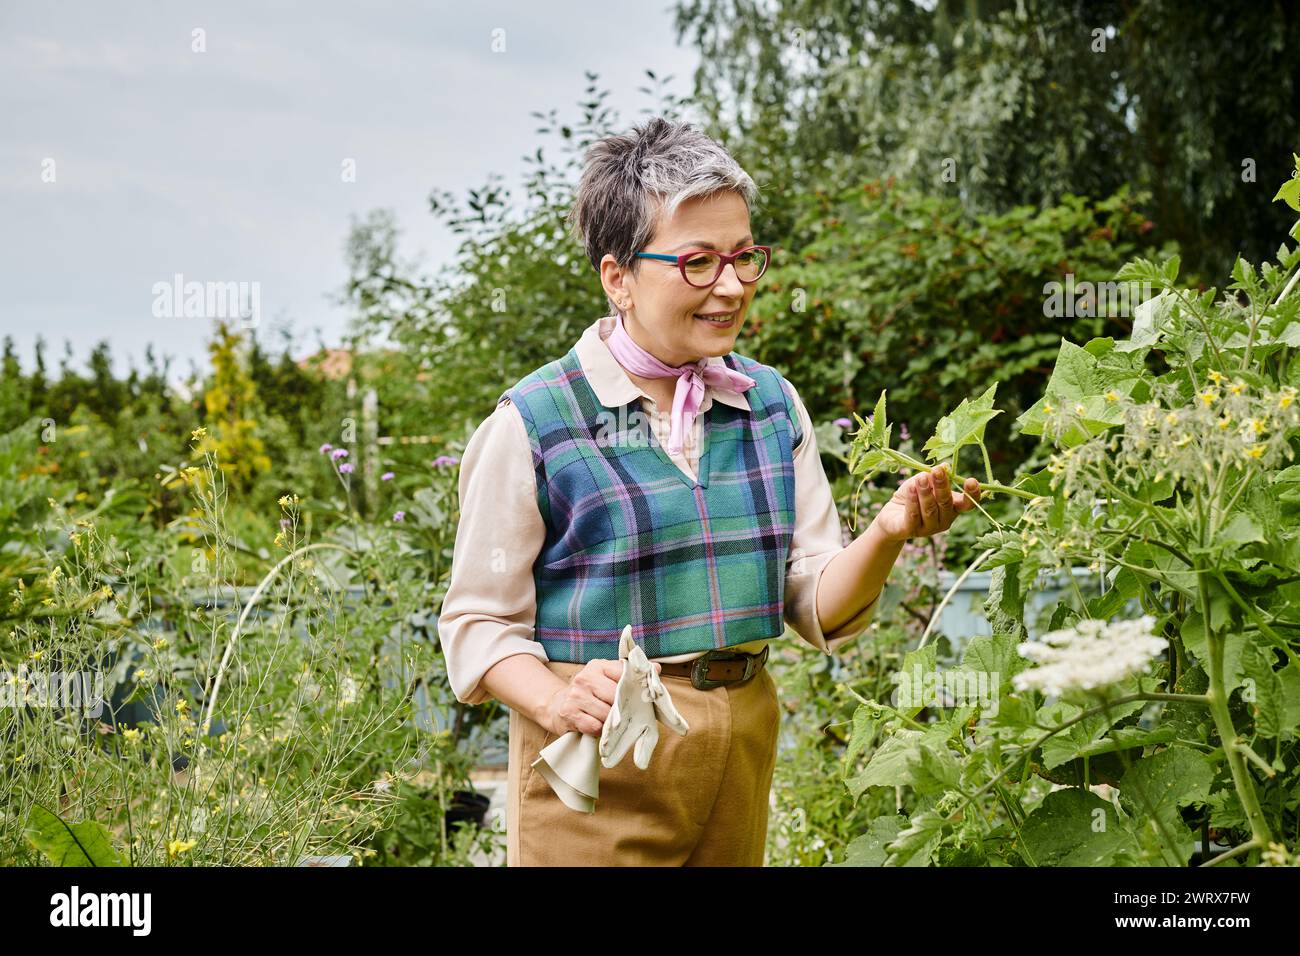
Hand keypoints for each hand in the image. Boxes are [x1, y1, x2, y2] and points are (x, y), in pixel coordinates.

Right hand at [542, 658, 662, 736]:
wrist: (557, 706)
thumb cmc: (590, 693)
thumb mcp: (607, 678)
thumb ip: (630, 674)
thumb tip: (657, 668)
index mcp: (598, 666)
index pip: (623, 673)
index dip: (635, 687)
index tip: (642, 697)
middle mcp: (585, 678)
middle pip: (616, 696)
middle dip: (625, 708)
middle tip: (629, 715)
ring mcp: (576, 696)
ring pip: (607, 714)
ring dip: (613, 722)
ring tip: (613, 722)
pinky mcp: (569, 714)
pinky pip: (595, 726)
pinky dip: (601, 731)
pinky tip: (599, 728)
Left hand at [870, 464, 981, 542]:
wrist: (892, 516)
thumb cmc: (913, 496)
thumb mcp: (924, 482)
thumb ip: (934, 477)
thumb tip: (943, 466)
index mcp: (953, 508)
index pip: (967, 504)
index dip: (972, 494)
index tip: (971, 481)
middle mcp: (944, 520)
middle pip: (946, 503)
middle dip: (942, 486)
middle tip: (937, 471)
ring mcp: (929, 529)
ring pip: (929, 509)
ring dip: (925, 492)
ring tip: (921, 478)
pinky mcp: (911, 531)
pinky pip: (913, 515)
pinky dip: (912, 500)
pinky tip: (911, 488)